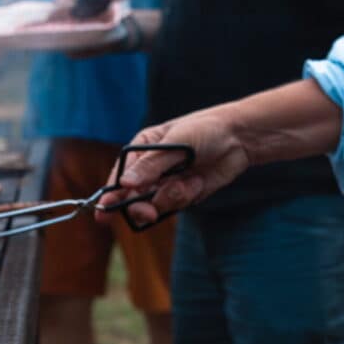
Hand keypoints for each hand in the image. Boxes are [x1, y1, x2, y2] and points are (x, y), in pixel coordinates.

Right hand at [95, 106, 250, 226]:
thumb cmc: (204, 130)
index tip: (104, 211)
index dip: (111, 194)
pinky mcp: (184, 193)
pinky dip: (187, 196)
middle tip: (150, 213)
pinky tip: (199, 182)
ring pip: (156, 204)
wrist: (239, 138)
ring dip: (172, 197)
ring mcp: (167, 182)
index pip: (121, 175)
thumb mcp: (176, 144)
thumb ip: (151, 166)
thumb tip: (125, 184)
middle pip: (133, 196)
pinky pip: (176, 205)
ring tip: (190, 182)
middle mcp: (152, 167)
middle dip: (141, 206)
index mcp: (143, 148)